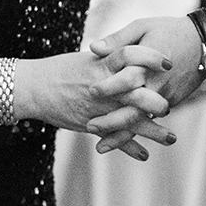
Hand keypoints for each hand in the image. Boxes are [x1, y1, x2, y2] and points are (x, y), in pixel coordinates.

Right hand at [15, 46, 174, 161]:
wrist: (34, 87)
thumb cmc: (60, 69)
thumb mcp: (88, 58)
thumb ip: (110, 57)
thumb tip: (132, 51)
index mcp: (102, 64)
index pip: (131, 55)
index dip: (151, 58)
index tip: (168, 63)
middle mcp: (103, 86)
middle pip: (135, 92)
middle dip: (155, 100)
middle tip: (170, 105)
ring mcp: (98, 107)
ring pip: (129, 120)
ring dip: (152, 131)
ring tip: (171, 138)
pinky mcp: (90, 125)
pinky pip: (113, 139)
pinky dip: (129, 148)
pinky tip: (144, 155)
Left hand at [88, 16, 204, 154]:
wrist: (204, 42)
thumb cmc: (169, 30)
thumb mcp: (142, 27)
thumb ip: (117, 39)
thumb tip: (93, 48)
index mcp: (148, 64)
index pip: (126, 79)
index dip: (108, 86)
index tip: (90, 91)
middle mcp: (157, 84)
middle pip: (134, 109)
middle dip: (111, 122)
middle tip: (90, 126)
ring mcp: (166, 96)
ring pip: (142, 121)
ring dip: (122, 134)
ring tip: (101, 145)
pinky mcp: (172, 101)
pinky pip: (152, 119)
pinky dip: (136, 131)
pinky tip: (120, 139)